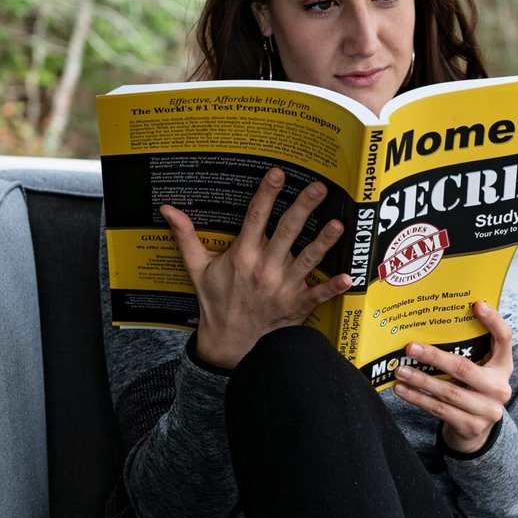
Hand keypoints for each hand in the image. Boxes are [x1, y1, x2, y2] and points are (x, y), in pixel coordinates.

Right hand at [161, 167, 351, 367]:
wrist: (229, 345)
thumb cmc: (216, 302)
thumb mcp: (197, 269)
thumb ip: (186, 236)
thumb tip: (168, 209)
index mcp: (242, 256)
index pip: (255, 217)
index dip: (267, 194)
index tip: (277, 173)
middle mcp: (264, 268)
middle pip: (287, 232)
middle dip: (303, 207)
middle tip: (318, 186)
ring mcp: (282, 288)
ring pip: (307, 259)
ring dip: (324, 241)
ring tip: (338, 223)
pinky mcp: (296, 305)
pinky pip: (318, 294)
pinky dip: (332, 287)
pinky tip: (349, 276)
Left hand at [393, 301, 513, 452]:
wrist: (477, 431)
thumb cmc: (473, 389)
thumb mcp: (480, 369)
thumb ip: (470, 351)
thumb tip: (433, 324)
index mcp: (504, 366)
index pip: (505, 338)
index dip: (494, 320)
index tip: (477, 304)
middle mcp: (500, 388)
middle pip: (465, 368)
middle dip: (435, 357)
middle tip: (411, 347)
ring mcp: (487, 410)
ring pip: (448, 392)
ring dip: (420, 381)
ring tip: (400, 371)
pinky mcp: (472, 426)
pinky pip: (440, 410)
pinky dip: (418, 399)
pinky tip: (403, 390)